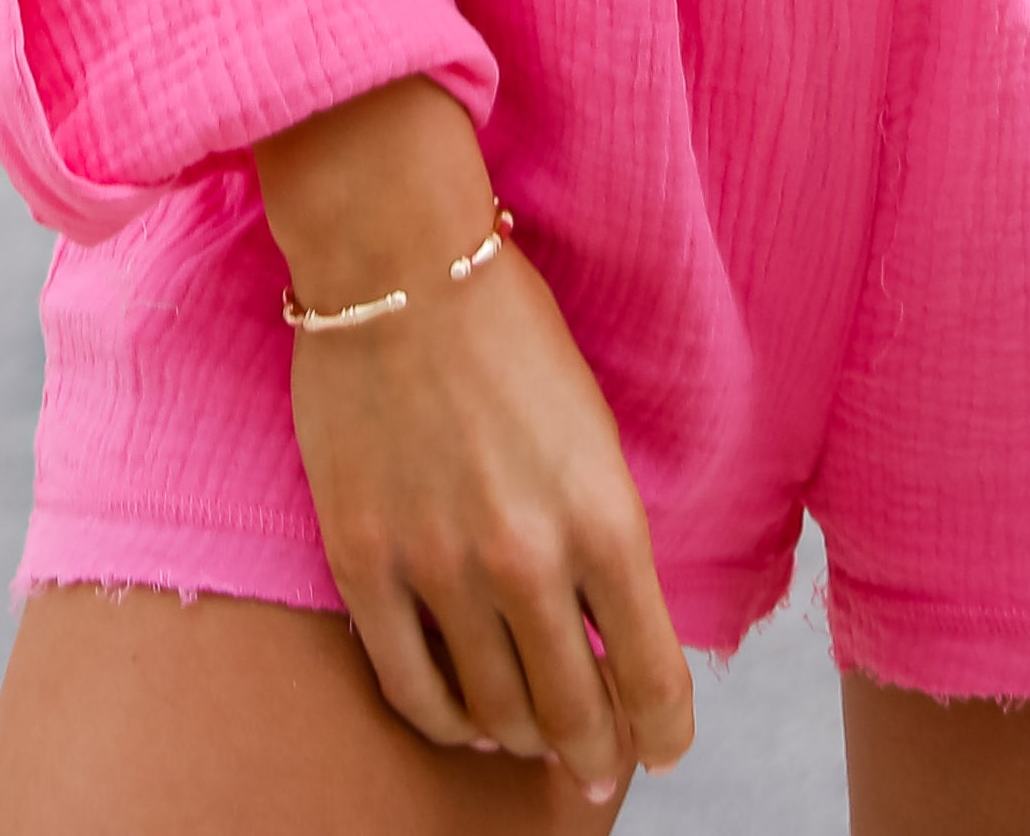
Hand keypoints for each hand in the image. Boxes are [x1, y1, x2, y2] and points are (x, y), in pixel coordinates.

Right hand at [256, 79, 695, 803]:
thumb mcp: (591, 429)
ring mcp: (439, 568)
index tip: (663, 747)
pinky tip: (463, 719)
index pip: (651, 674)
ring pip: (493, 710)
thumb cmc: (509, 328)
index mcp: (603, 515)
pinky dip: (445, 720)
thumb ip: (602, 530)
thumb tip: (611, 625)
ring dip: (520, 736)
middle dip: (593, 751)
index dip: (663, 729)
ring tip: (529, 735)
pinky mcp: (365, 563)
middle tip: (596, 766)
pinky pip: (409, 686)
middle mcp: (526, 557)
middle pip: (572, 709)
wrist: (400, 264)